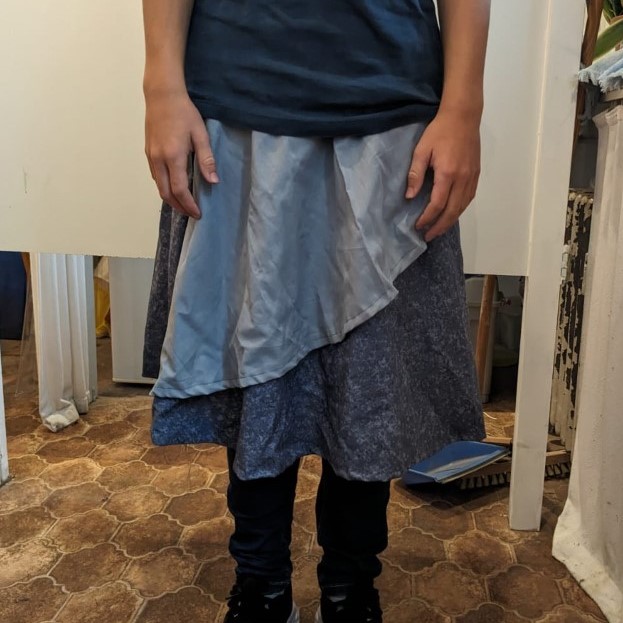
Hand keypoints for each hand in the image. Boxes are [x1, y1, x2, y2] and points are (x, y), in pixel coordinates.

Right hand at [145, 90, 217, 218]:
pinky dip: (164, 187)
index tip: (198, 213)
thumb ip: (206, 159)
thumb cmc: (184, 113)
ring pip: (159, 186)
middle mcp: (158, 159)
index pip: (179, 190)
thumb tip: (213, 181)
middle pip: (166, 193)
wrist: (162, 95)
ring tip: (184, 204)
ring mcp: (151, 156)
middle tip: (191, 213)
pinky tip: (174, 187)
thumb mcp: (200, 134)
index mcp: (173, 156)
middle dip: (179, 206)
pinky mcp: (148, 152)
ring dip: (170, 198)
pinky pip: (155, 176)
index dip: (188, 205)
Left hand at [405, 111, 480, 241]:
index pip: (437, 204)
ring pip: (462, 207)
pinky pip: (469, 198)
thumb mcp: (422, 150)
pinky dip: (460, 209)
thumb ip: (415, 174)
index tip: (418, 226)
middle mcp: (463, 179)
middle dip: (439, 226)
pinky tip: (452, 214)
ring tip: (438, 229)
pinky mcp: (476, 174)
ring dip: (450, 221)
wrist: (463, 116)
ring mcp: (472, 177)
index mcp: (447, 174)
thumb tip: (410, 197)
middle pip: (452, 211)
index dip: (427, 218)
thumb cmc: (439, 131)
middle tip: (428, 236)